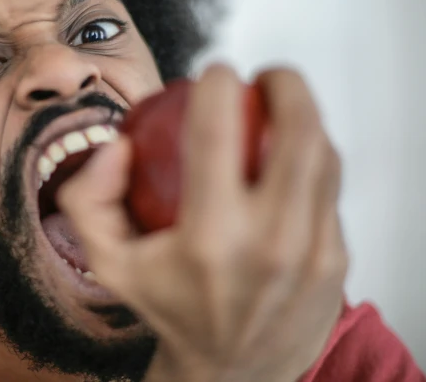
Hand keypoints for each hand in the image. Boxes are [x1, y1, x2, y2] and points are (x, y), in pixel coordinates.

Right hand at [58, 65, 347, 381]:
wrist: (231, 371)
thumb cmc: (170, 308)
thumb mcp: (109, 261)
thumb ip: (88, 198)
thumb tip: (118, 146)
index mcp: (209, 239)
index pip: (218, 130)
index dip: (218, 82)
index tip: (213, 73)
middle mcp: (270, 243)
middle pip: (298, 129)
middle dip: (285, 84)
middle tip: (265, 78)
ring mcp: (312, 252)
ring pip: (323, 154)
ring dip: (304, 117)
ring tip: (279, 110)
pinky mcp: (336, 260)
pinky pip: (329, 189)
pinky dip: (311, 160)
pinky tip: (288, 160)